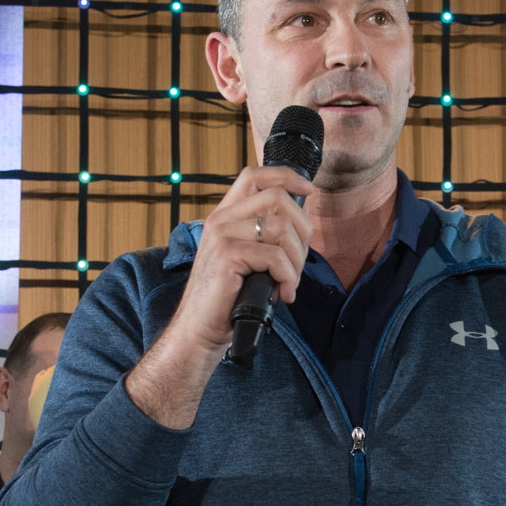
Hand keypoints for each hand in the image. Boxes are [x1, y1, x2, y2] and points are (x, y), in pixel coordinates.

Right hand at [168, 166, 316, 355]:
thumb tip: (301, 220)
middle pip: (277, 198)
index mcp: (225, 215)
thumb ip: (263, 236)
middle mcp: (222, 219)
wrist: (198, 329)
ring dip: (296, 260)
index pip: (255, 176)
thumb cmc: (227, 298)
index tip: (307, 192)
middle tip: (298, 262)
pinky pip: (275, 257)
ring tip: (289, 282)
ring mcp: (222, 235)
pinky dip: (287, 278)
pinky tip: (282, 294)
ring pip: (281, 228)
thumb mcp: (245, 258)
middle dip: (302, 230)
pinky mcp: (227, 256)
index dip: (287, 177)